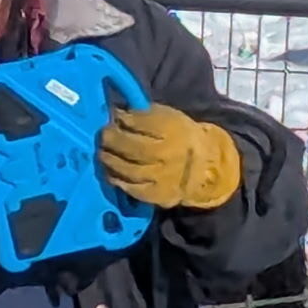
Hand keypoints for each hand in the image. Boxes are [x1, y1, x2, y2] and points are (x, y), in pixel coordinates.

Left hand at [98, 104, 241, 210]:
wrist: (205, 167)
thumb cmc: (180, 137)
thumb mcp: (169, 117)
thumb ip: (145, 113)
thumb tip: (116, 112)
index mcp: (174, 130)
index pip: (143, 123)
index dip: (125, 119)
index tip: (115, 116)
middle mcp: (169, 155)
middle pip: (134, 148)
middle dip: (113, 140)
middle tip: (102, 135)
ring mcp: (164, 177)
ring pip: (129, 170)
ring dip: (110, 161)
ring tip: (102, 153)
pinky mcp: (158, 195)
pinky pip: (133, 189)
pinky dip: (117, 180)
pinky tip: (110, 173)